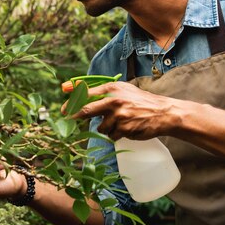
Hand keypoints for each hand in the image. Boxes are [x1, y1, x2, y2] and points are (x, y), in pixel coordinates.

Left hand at [67, 82, 181, 140]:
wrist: (162, 112)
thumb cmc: (139, 101)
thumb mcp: (122, 90)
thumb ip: (102, 92)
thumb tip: (77, 89)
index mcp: (112, 89)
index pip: (86, 93)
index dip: (72, 99)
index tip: (62, 106)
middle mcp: (113, 101)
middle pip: (86, 110)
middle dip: (75, 115)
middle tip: (68, 118)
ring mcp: (118, 116)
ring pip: (100, 127)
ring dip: (106, 127)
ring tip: (120, 122)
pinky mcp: (124, 129)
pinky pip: (112, 135)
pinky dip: (117, 134)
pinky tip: (127, 128)